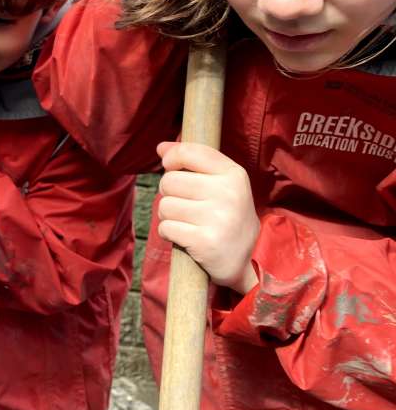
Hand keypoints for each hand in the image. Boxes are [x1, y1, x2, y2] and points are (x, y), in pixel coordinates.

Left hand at [156, 141, 259, 293]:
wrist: (247, 261)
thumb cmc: (227, 216)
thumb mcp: (221, 184)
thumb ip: (192, 161)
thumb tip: (161, 147)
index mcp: (234, 175)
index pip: (190, 152)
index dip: (172, 157)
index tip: (169, 166)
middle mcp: (228, 194)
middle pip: (169, 181)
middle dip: (169, 194)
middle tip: (185, 205)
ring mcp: (218, 218)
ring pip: (165, 206)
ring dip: (168, 216)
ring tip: (187, 222)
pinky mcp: (205, 241)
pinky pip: (166, 228)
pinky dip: (168, 233)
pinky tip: (185, 237)